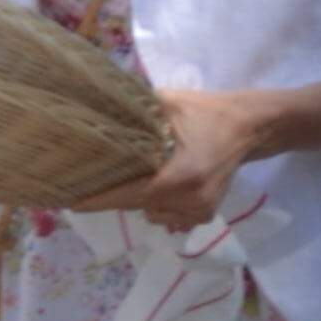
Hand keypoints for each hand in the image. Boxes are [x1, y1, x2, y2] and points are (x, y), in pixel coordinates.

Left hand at [71, 85, 270, 233]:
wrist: (249, 127)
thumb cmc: (207, 112)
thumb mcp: (169, 103)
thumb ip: (137, 110)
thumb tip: (99, 106)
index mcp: (181, 176)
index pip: (130, 194)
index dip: (100, 199)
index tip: (72, 203)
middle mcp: (191, 200)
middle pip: (137, 205)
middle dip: (118, 193)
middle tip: (103, 177)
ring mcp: (199, 211)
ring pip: (152, 213)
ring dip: (142, 198)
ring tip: (148, 173)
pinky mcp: (205, 215)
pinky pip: (168, 216)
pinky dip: (160, 203)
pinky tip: (165, 183)